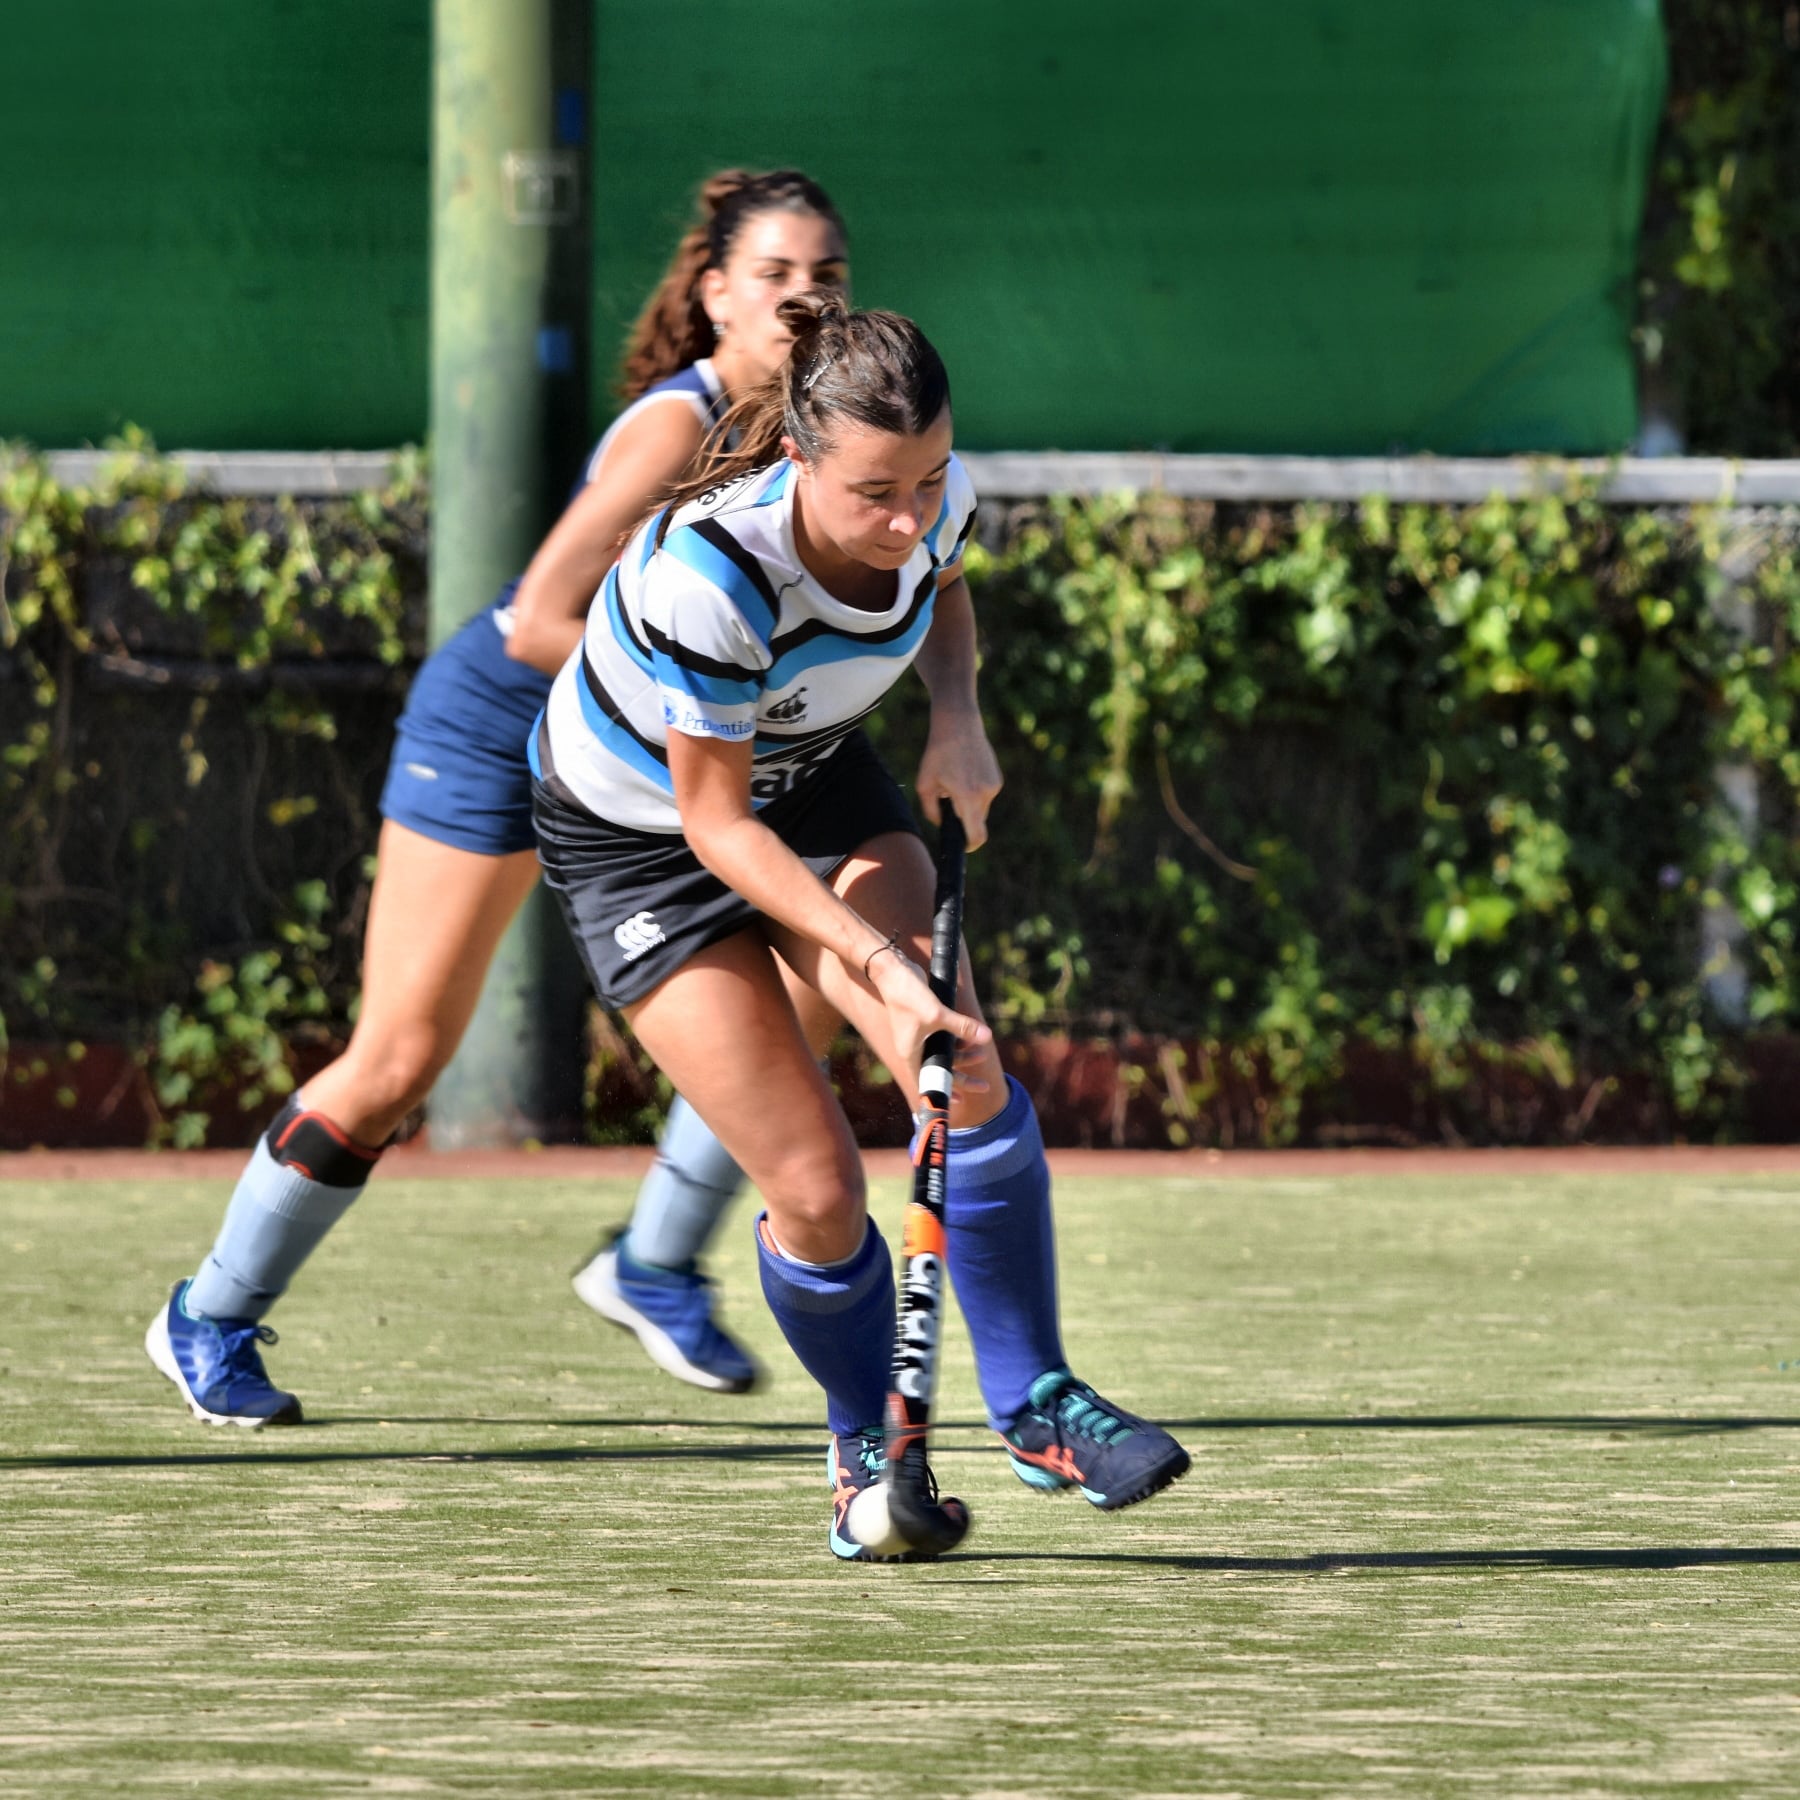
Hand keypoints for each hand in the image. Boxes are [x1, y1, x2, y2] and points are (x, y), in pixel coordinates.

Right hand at [865, 940, 992, 1084]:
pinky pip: (944, 1039)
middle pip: (941, 1070)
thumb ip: (963, 1027)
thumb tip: (987, 1037)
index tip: (959, 1103)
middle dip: (963, 1077)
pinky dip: (958, 1040)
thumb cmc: (910, 997)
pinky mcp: (925, 1023)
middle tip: (985, 1085)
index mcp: (912, 1055)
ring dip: (963, 1055)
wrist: (894, 972)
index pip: (928, 1083)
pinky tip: (972, 1037)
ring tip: (982, 1053)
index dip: (943, 1094)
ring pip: (945, 1054)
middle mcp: (914, 1049)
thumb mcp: (937, 1015)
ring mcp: (919, 1036)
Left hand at [914, 709, 1001, 849]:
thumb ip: (931, 811)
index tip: (963, 846)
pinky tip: (963, 774)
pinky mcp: (997, 778)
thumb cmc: (938, 753)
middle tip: (948, 801)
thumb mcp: (925, 784)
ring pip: (981, 808)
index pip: (977, 835)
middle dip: (963, 818)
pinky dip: (974, 792)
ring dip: (968, 803)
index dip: (971, 845)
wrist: (958, 723)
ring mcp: (994, 785)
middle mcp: (986, 793)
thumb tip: (942, 824)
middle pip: (977, 821)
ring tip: (955, 781)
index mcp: (968, 797)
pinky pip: (985, 795)